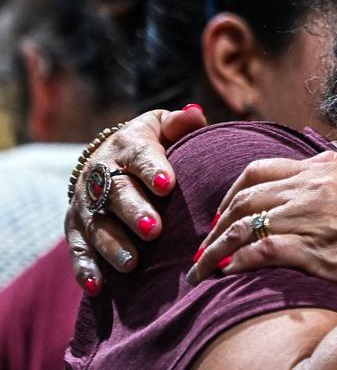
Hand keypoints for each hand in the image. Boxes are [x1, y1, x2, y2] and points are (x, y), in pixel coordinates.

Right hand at [65, 104, 206, 293]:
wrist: (109, 159)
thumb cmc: (151, 144)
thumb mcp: (162, 127)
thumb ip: (180, 124)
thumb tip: (196, 114)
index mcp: (127, 146)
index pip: (140, 156)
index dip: (153, 170)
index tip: (169, 185)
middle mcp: (101, 174)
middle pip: (116, 193)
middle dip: (134, 211)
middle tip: (154, 229)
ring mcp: (86, 203)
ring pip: (96, 225)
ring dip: (113, 245)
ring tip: (132, 263)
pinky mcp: (76, 228)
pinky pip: (77, 249)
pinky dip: (85, 268)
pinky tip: (97, 286)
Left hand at [187, 152, 336, 295]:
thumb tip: (321, 165)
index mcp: (325, 167)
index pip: (261, 170)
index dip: (233, 192)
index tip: (226, 212)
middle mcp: (311, 186)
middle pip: (244, 197)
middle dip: (217, 221)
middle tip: (207, 242)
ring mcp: (309, 217)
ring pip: (244, 225)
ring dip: (216, 247)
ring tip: (204, 266)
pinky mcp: (311, 249)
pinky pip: (259, 251)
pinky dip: (237, 261)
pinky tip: (228, 273)